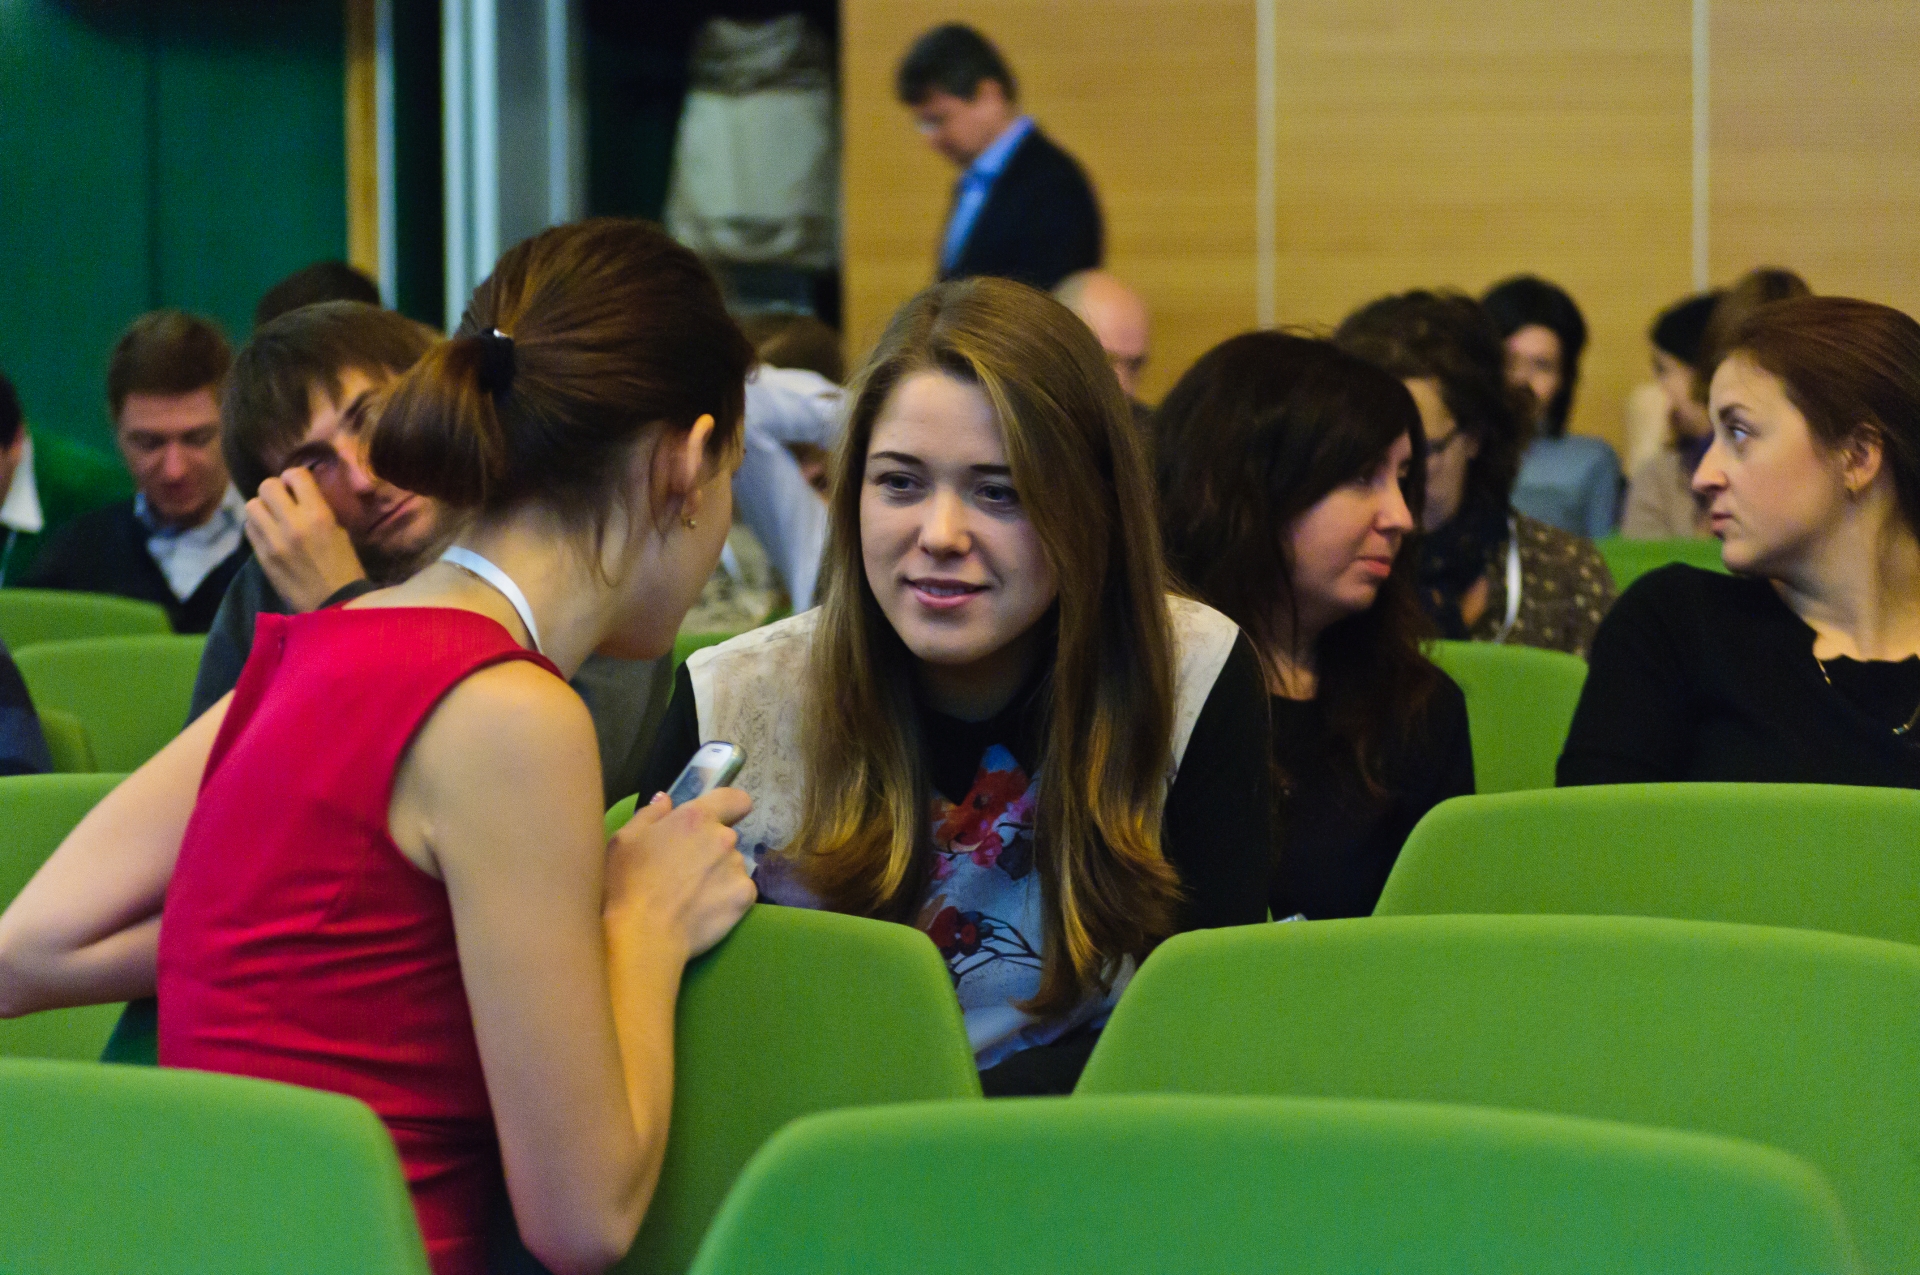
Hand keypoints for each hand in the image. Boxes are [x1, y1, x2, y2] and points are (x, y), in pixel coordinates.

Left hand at [245, 468, 366, 611]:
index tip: (298, 486)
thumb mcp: (340, 531)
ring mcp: (273, 540)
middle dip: (275, 490)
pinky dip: (257, 526)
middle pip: (267, 486)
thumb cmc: (345, 567)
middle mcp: (293, 523)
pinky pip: (249, 528)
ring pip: (251, 505)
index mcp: (318, 515)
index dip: (295, 477)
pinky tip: (269, 534)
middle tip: (283, 501)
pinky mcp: (262, 556)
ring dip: (262, 508)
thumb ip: (318, 510)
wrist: (335, 604)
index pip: (295, 475)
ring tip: (273, 518)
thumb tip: (300, 494)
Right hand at [605, 788, 755, 960]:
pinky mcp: (745, 897)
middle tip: (684, 870)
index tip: (719, 819)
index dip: (730, 808)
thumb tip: (667, 800)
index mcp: (696, 817)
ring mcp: (737, 868)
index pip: (735, 799)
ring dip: (718, 873)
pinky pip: (740, 890)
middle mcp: (724, 838)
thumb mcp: (625, 840)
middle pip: (726, 837)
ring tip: (691, 895)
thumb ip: (650, 814)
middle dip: (710, 848)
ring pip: (732, 865)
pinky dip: (727, 897)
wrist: (643, 935)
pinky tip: (704, 909)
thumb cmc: (627, 884)